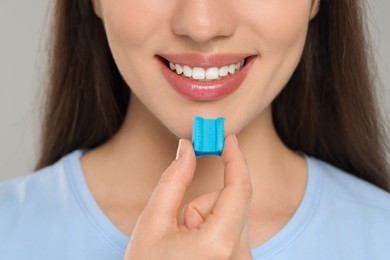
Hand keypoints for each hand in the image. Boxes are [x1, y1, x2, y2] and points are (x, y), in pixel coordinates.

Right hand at [123, 135, 252, 259]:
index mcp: (219, 243)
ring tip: (183, 241)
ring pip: (231, 215)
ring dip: (207, 217)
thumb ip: (174, 180)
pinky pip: (232, 230)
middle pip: (232, 201)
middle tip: (179, 220)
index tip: (228, 138)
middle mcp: (239, 256)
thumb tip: (187, 148)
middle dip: (204, 201)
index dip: (235, 158)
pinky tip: (193, 248)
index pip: (239, 188)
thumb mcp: (153, 222)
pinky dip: (213, 228)